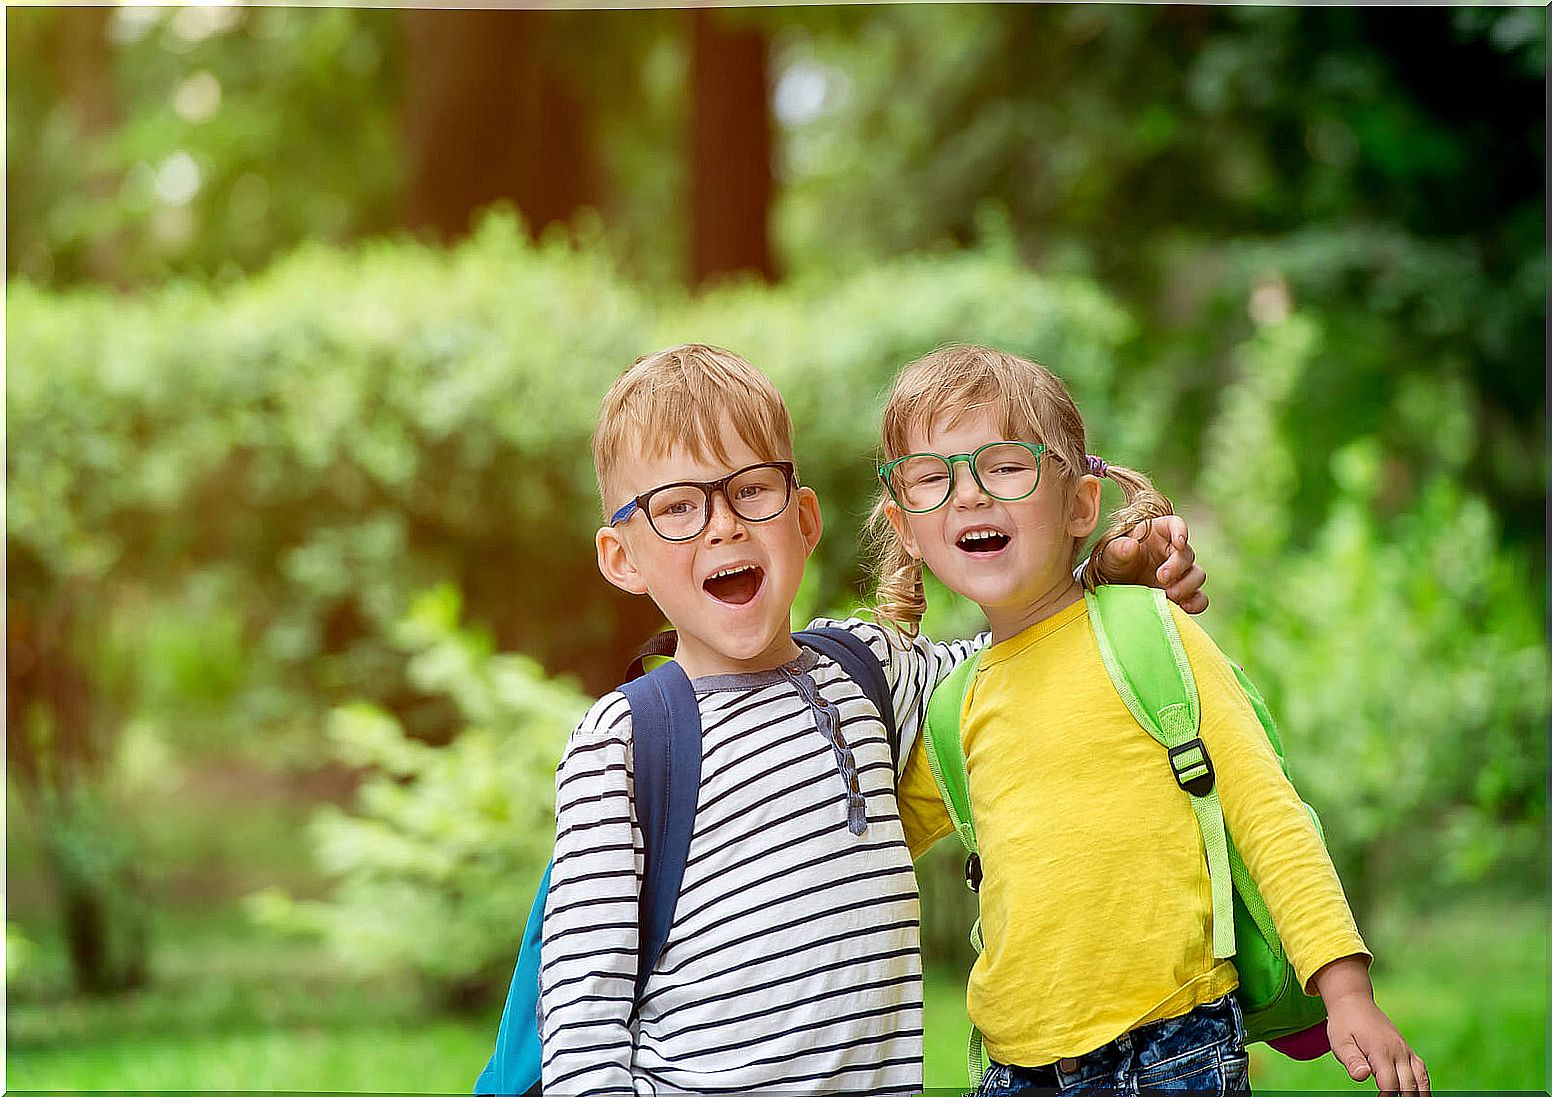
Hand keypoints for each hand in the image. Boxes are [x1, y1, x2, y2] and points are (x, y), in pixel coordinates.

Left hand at [1095, 514, 1207, 613]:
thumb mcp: (1109, 554)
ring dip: (1187, 585)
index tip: (1179, 542)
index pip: (1175, 524)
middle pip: (1187, 554)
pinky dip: (1196, 603)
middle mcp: (1173, 551)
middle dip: (1177, 566)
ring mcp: (1180, 573)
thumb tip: (1131, 545)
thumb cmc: (1113, 562)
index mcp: (1158, 533)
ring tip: (1169, 595)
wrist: (1112, 587)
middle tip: (1161, 578)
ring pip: (1197, 575)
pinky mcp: (1183, 593)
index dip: (1181, 531)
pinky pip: (1199, 597)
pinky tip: (1183, 607)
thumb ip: (1119, 548)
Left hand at [1314, 957, 1429, 1093]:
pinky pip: (1421, 1070)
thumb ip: (1351, 1060)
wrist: (1354, 1002)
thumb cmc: (1344, 1024)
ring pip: (1421, 1078)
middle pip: (1409, 1085)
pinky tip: (1418, 1094)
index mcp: (1381, 1050)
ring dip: (1419, 1094)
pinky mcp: (1407, 1050)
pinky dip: (1423, 1084)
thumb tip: (1362, 1076)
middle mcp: (1398, 1051)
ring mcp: (1405, 1050)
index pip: (1389, 1084)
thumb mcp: (1340, 1042)